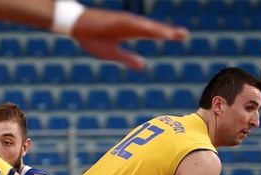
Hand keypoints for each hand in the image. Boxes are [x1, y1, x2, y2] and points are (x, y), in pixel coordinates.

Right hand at [72, 9, 187, 69]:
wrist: (75, 26)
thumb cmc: (91, 38)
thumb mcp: (112, 53)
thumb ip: (128, 59)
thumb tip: (143, 66)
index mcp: (130, 31)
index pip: (153, 33)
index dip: (167, 34)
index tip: (182, 36)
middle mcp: (130, 25)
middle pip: (153, 29)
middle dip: (169, 32)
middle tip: (185, 35)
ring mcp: (123, 22)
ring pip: (145, 26)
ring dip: (159, 30)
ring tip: (173, 34)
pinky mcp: (115, 21)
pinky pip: (131, 24)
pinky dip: (142, 27)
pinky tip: (152, 29)